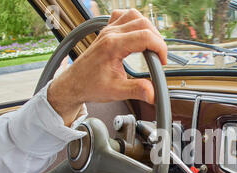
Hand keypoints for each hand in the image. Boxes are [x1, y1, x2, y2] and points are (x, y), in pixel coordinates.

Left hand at [47, 9, 166, 125]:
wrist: (73, 84)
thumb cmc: (90, 86)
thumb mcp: (116, 92)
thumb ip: (136, 90)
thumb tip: (153, 93)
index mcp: (113, 45)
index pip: (145, 36)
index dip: (160, 48)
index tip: (162, 62)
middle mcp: (110, 34)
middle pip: (143, 23)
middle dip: (157, 39)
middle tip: (159, 56)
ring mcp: (108, 31)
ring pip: (134, 15)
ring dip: (147, 28)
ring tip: (152, 45)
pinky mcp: (107, 32)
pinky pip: (122, 16)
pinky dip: (134, 22)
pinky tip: (138, 35)